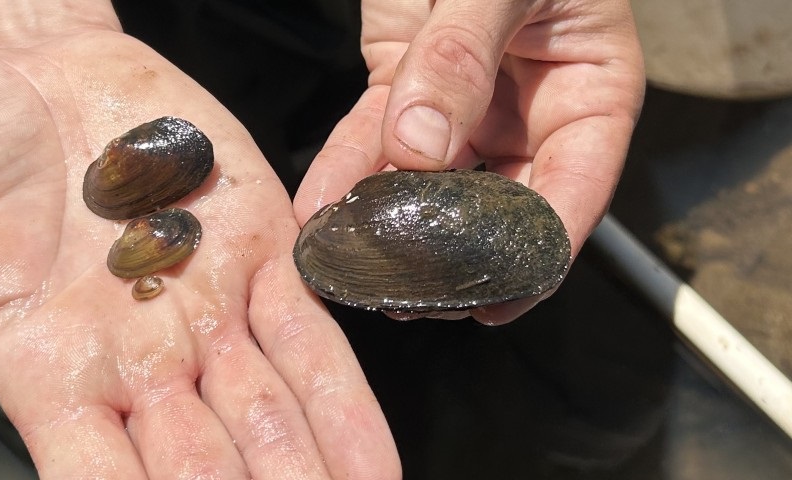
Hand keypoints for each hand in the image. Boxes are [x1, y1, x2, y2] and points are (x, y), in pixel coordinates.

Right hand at [0, 25, 397, 479]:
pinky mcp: (260, 256)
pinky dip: (345, 405)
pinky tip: (378, 466)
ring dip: (312, 478)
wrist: (30, 70)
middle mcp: (144, 368)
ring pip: (271, 422)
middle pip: (208, 475)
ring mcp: (209, 314)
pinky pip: (311, 342)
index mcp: (57, 382)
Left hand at [295, 0, 644, 323]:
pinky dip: (346, 173)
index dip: (535, 255)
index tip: (494, 300)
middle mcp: (530, 112)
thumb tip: (421, 149)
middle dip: (450, 255)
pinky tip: (321, 208)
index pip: (572, 191)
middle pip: (496, 204)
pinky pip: (374, 140)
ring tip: (357, 269)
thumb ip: (462, 57)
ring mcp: (466, 106)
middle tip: (411, 297)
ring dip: (389, 227)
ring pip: (428, 183)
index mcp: (589, 93)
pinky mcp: (406, 90)